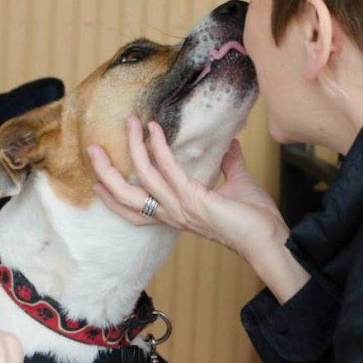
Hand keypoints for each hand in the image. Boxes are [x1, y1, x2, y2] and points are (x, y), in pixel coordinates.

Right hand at [88, 116, 309, 302]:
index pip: (136, 210)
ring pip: (142, 178)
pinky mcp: (192, 200)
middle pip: (127, 197)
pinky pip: (168, 170)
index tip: (98, 181)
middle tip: (93, 149)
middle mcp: (172, 214)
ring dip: (133, 149)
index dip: (114, 196)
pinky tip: (155, 130)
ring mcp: (180, 208)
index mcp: (177, 214)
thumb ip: (228, 165)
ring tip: (130, 124)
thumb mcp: (236, 184)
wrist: (269, 238)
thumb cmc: (253, 218)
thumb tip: (230, 145)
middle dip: (106, 173)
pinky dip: (159, 148)